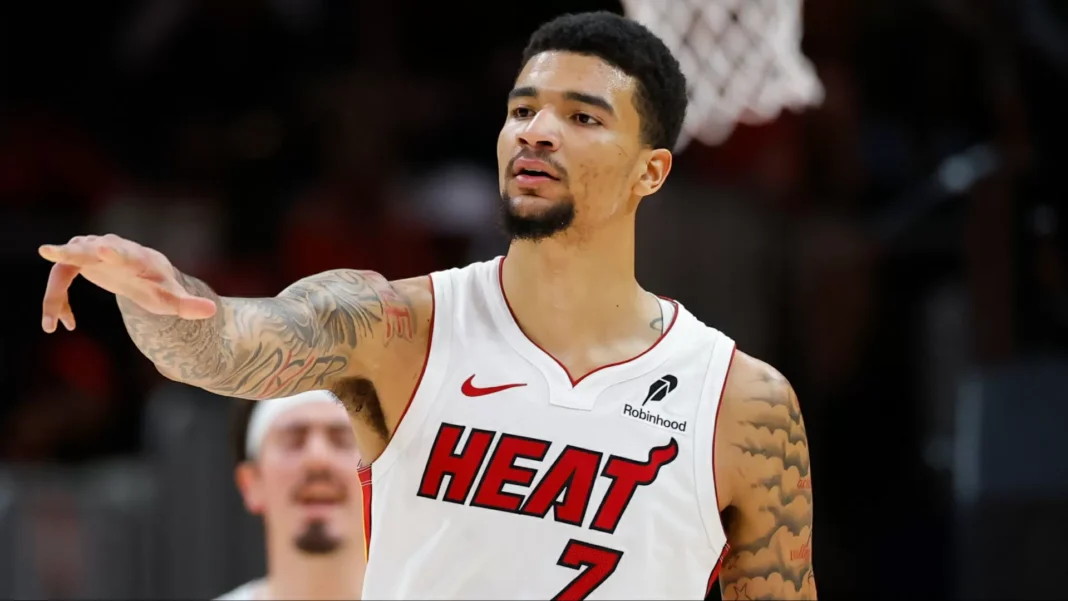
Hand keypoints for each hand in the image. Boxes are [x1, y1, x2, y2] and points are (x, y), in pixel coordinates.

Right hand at [38, 234, 216, 332]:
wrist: (143, 275)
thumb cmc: (159, 286)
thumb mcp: (171, 297)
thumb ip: (188, 305)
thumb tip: (212, 310)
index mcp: (136, 258)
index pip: (124, 251)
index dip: (114, 250)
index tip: (103, 249)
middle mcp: (111, 249)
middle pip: (88, 248)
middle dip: (70, 251)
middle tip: (48, 251)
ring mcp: (92, 252)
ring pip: (66, 266)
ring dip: (55, 295)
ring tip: (52, 326)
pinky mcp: (78, 261)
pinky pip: (59, 278)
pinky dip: (56, 300)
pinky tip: (62, 325)